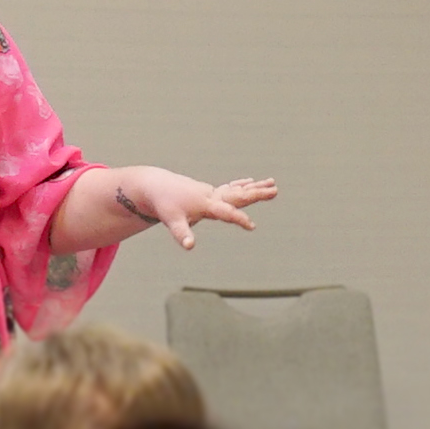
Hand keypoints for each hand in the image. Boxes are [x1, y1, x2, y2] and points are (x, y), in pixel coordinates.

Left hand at [112, 166, 278, 247]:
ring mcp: (211, 192)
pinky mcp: (208, 192)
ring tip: (272, 184)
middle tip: (275, 189)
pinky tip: (249, 182)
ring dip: (254, 188)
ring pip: (237, 190)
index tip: (252, 226)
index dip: (239, 220)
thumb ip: (182, 234)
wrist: (154, 185)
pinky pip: (230, 189)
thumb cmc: (163, 204)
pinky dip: (241, 186)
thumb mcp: (171, 221)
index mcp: (206, 203)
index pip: (227, 212)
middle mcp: (211, 196)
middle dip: (256, 194)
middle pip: (238, 195)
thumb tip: (189, 246)